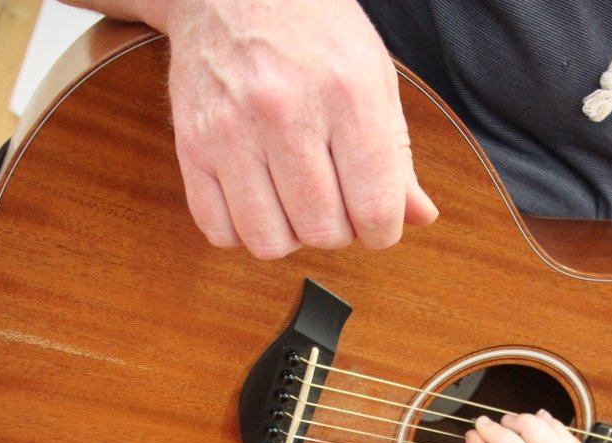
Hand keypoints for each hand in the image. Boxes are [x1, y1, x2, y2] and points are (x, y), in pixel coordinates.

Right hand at [158, 0, 437, 255]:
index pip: (374, 209)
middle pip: (322, 232)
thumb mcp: (374, 79)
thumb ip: (397, 156)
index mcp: (346, 94)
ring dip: (289, 236)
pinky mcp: (192, 144)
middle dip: (337, 232)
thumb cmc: (312, 31)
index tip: (375, 220)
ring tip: (293, 203)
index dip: (381, 231)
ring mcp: (231, 130)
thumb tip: (419, 217)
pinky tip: (257, 201)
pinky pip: (219, 230)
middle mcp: (286, 111)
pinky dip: (241, 232)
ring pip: (268, 242)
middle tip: (333, 203)